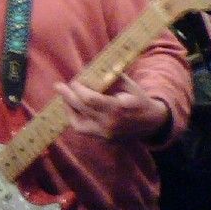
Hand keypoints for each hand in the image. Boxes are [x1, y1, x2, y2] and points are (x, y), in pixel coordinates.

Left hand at [53, 73, 169, 139]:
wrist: (152, 123)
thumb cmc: (139, 99)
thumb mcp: (129, 84)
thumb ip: (110, 77)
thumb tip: (90, 69)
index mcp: (117, 108)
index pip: (90, 99)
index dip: (78, 89)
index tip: (75, 81)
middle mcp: (109, 124)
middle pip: (81, 109)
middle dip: (68, 96)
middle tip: (58, 86)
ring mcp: (106, 134)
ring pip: (78, 124)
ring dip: (69, 109)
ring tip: (64, 98)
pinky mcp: (103, 140)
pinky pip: (83, 130)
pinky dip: (75, 118)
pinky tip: (73, 108)